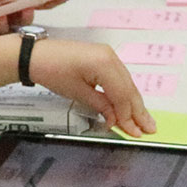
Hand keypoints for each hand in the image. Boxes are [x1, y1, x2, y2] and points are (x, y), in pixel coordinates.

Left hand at [24, 39, 158, 136]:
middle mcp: (111, 57)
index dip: (128, 116)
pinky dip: (124, 94)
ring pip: (127, 84)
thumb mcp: (77, 93)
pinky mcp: (104, 58)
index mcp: (105, 63)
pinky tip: (129, 106)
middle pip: (129, 89)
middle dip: (138, 111)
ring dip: (134, 104)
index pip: (122, 95)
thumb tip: (116, 120)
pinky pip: (119, 79)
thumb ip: (101, 106)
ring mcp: (109, 55)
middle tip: (149, 128)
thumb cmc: (52, 71)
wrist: (36, 55)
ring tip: (144, 121)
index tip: (134, 132)